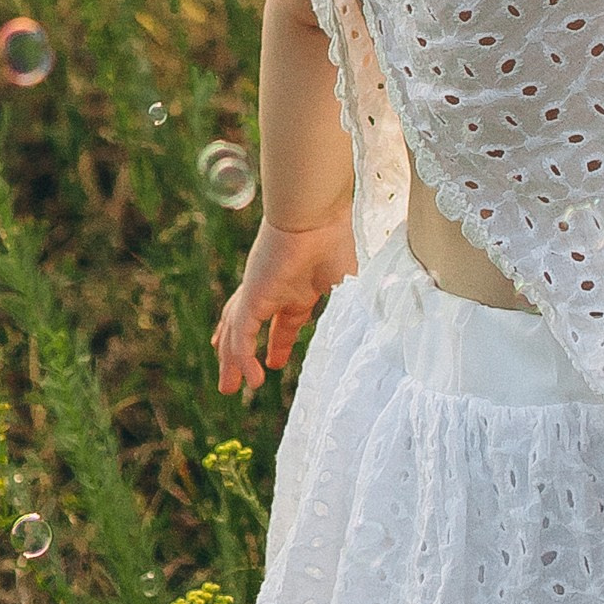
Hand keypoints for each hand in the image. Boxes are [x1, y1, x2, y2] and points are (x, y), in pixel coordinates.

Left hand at [214, 210, 355, 398]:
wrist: (315, 216)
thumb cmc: (337, 243)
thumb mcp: (350, 287)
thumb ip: (353, 312)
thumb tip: (375, 335)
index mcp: (300, 288)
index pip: (284, 321)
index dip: (279, 342)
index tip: (275, 361)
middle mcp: (275, 292)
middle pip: (250, 328)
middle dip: (244, 355)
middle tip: (240, 379)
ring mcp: (260, 294)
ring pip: (237, 333)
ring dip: (231, 362)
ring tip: (227, 388)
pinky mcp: (252, 298)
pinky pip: (241, 337)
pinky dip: (243, 360)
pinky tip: (251, 381)